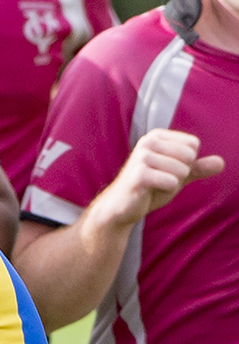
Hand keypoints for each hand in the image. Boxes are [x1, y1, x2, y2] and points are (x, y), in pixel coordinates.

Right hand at [90, 129, 223, 227]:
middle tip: (160, 180)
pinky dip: (166, 191)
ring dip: (172, 183)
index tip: (166, 170)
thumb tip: (221, 163)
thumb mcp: (176, 175)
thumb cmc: (148, 188)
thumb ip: (198, 168)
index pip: (192, 145)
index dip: (186, 163)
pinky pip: (172, 182)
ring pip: (181, 170)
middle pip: (189, 156)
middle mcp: (147, 142)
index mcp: (156, 136)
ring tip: (154, 186)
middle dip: (180, 173)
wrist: (121, 207)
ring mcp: (141, 157)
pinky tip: (149, 192)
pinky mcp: (139, 174)